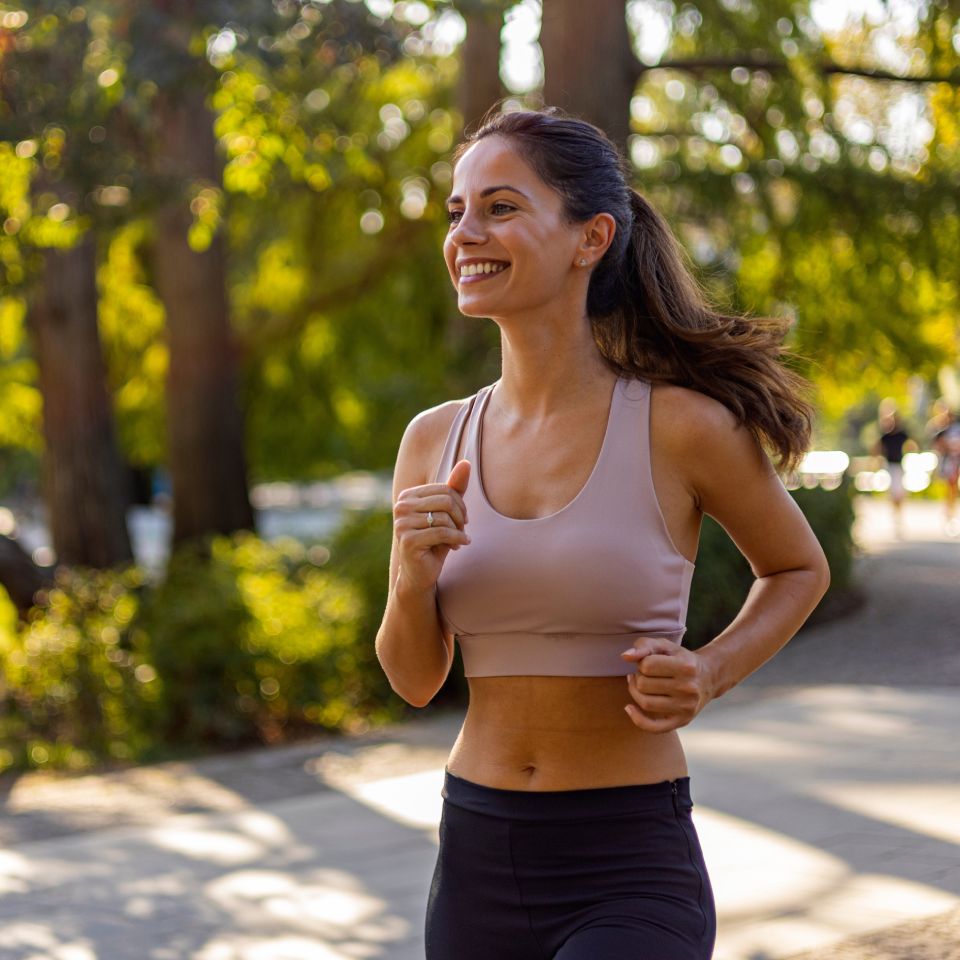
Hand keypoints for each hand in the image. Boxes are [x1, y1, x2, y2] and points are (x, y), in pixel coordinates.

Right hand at [393, 459, 471, 591]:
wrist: (419, 573)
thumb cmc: (434, 541)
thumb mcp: (446, 513)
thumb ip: (455, 488)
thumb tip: (466, 463)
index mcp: (408, 496)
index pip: (445, 489)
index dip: (461, 504)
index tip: (463, 519)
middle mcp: (401, 506)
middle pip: (446, 501)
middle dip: (461, 517)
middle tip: (463, 529)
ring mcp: (401, 523)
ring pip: (445, 518)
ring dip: (458, 530)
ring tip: (458, 540)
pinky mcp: (408, 540)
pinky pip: (442, 533)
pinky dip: (457, 539)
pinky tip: (459, 546)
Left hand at [620, 637, 714, 732]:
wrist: (708, 678)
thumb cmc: (680, 659)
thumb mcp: (665, 646)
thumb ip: (644, 645)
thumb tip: (625, 656)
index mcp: (685, 666)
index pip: (646, 665)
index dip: (641, 662)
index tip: (647, 662)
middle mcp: (688, 688)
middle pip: (643, 684)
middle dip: (638, 676)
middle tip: (645, 674)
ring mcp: (686, 707)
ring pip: (645, 703)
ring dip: (635, 692)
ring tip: (641, 685)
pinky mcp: (682, 721)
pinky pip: (654, 727)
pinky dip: (637, 719)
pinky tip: (629, 708)